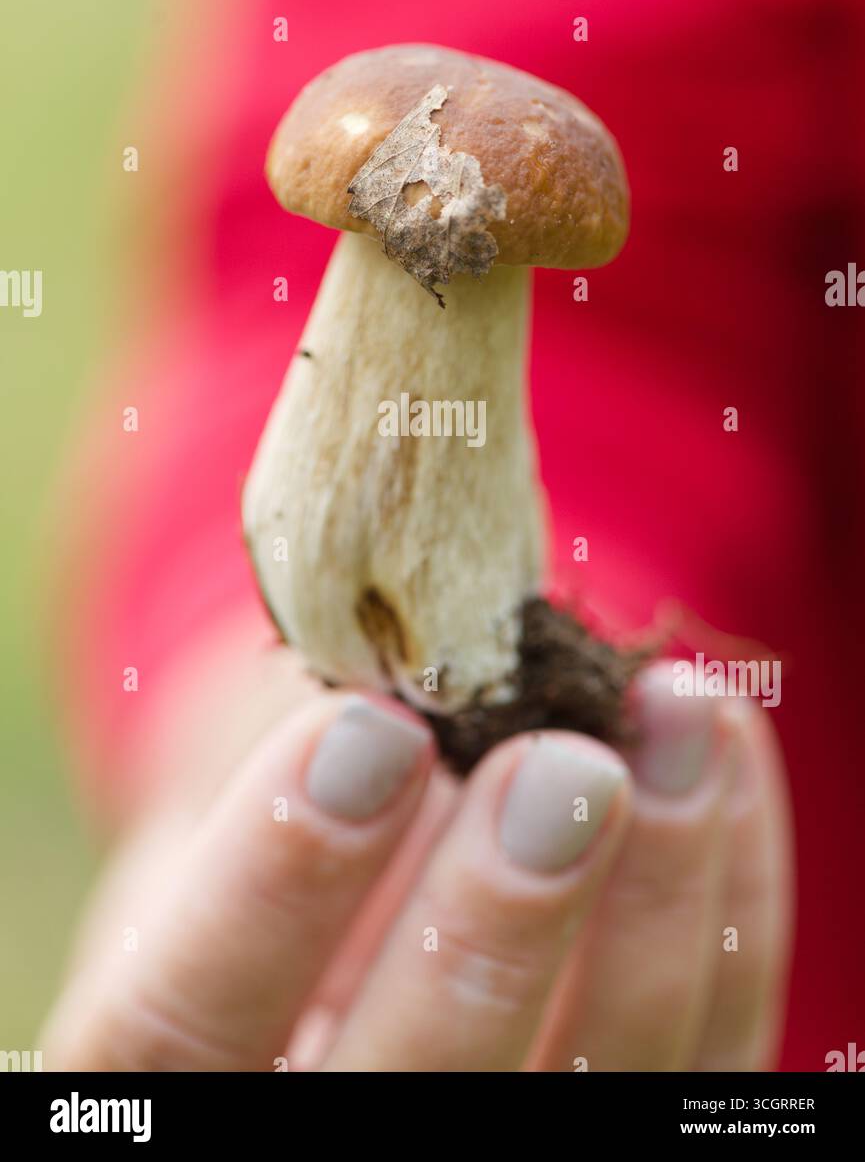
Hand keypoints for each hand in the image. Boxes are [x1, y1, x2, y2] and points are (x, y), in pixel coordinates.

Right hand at [41, 643, 791, 1071]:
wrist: (340, 904)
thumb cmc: (264, 833)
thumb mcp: (220, 799)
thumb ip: (291, 761)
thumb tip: (424, 684)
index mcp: (177, 1083)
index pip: (182, 1026)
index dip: (265, 890)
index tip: (368, 730)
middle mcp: (330, 1143)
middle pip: (407, 1097)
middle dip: (492, 929)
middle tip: (560, 766)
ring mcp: (493, 1154)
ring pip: (597, 1086)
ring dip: (658, 901)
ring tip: (676, 721)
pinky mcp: (618, 1122)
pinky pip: (706, 1052)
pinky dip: (728, 902)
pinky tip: (722, 760)